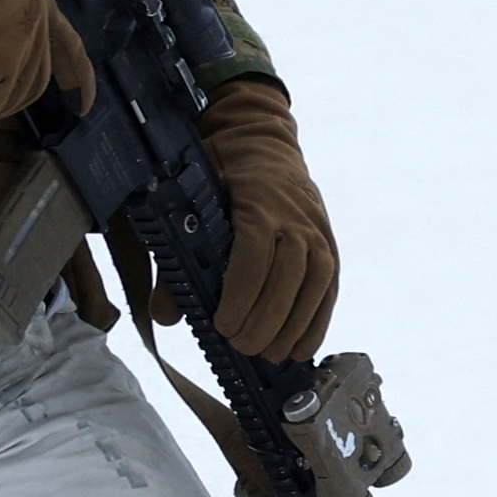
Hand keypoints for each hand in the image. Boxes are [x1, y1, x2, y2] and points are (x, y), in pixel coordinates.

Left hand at [202, 80, 338, 361]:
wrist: (261, 141)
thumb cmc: (218, 175)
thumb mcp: (189, 204)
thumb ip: (176, 260)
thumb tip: (166, 315)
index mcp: (257, 201)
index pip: (254, 254)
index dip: (241, 295)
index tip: (223, 325)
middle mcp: (294, 216)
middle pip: (288, 275)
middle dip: (266, 318)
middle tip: (242, 346)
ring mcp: (317, 229)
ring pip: (316, 283)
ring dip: (295, 325)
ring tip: (270, 355)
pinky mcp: (330, 244)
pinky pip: (330, 286)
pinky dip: (318, 320)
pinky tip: (301, 348)